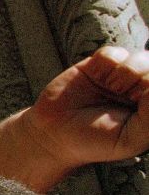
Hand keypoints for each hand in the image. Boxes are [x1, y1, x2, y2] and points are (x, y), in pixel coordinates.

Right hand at [23, 46, 148, 170]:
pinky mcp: (99, 65)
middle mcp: (141, 89)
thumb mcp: (133, 138)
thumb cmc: (96, 142)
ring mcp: (122, 76)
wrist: (54, 134)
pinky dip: (106, 64)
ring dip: (125, 73)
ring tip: (112, 89)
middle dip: (142, 81)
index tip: (138, 101)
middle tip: (127, 97)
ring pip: (139, 58)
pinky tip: (98, 78)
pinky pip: (113, 52)